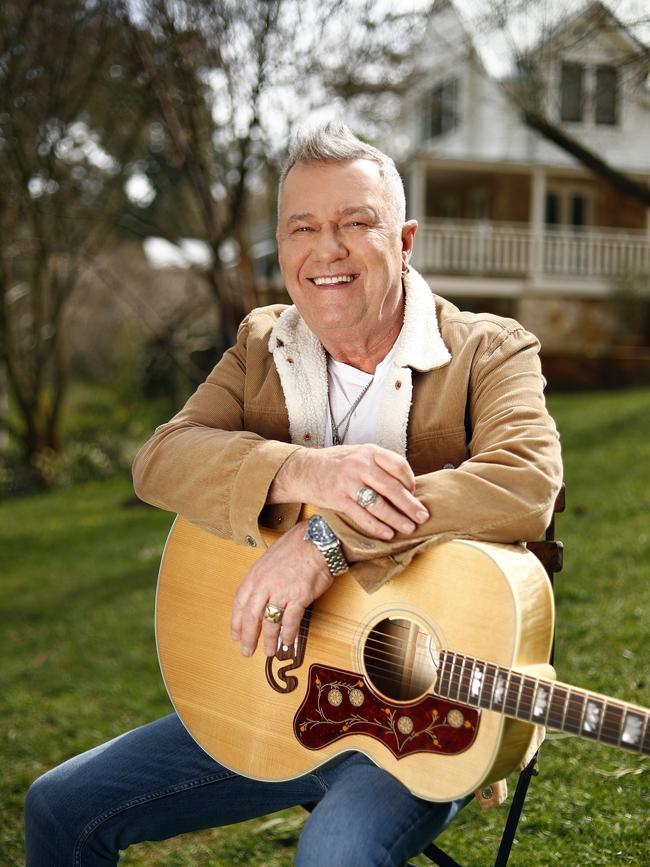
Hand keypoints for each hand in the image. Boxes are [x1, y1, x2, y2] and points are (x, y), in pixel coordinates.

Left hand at [230, 521, 332, 656]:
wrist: (318, 540)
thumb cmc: (297, 544)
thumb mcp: (271, 557)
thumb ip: (264, 575)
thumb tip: (262, 590)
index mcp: (255, 575)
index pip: (239, 603)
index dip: (236, 622)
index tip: (236, 634)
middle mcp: (265, 585)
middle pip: (251, 618)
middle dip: (248, 637)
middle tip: (247, 651)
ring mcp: (281, 592)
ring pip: (270, 623)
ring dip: (269, 640)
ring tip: (270, 650)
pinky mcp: (298, 597)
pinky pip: (291, 621)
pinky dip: (288, 634)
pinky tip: (288, 641)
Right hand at [269, 444, 428, 539]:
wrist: (303, 470)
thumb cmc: (335, 463)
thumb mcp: (359, 454)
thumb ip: (379, 464)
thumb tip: (405, 484)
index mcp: (369, 451)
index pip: (398, 465)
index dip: (410, 481)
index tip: (414, 493)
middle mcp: (360, 465)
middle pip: (392, 488)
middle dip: (410, 505)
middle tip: (423, 517)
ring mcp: (348, 482)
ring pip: (378, 505)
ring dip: (396, 519)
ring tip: (408, 528)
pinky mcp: (338, 499)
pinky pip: (362, 516)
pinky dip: (376, 527)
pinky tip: (387, 533)